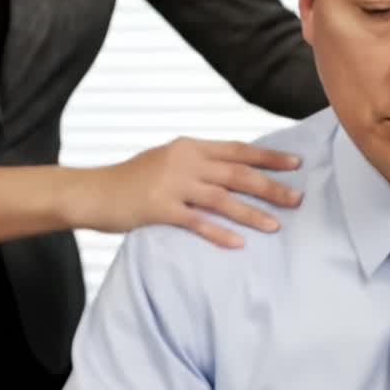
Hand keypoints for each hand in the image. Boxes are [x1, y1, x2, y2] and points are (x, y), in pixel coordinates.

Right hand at [70, 136, 302, 247]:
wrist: (92, 192)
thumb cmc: (133, 179)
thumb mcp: (168, 159)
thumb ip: (199, 162)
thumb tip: (235, 169)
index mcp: (190, 146)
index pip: (238, 149)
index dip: (268, 156)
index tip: (296, 163)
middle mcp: (184, 161)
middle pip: (237, 173)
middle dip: (270, 186)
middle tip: (297, 198)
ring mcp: (171, 184)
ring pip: (222, 198)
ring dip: (251, 213)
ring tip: (275, 225)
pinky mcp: (159, 208)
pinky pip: (196, 222)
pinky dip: (219, 233)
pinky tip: (238, 243)